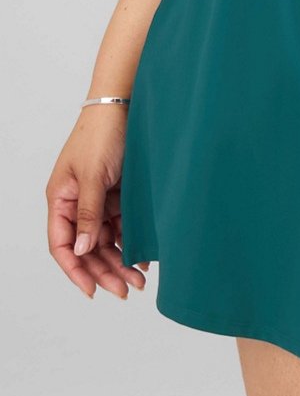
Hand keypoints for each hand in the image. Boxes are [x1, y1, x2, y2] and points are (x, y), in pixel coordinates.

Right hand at [45, 107, 149, 299]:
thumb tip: (81, 249)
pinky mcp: (117, 193)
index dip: (75, 270)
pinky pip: (121, 225)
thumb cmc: (102, 134)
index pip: (61, 244)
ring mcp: (97, 199)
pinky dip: (130, 242)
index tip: (93, 291)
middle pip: (86, 247)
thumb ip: (87, 214)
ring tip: (140, 281)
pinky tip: (143, 256)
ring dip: (120, 261)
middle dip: (104, 271)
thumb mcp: (93, 176)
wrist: (126, 104)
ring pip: (105, 240)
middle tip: (126, 291)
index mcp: (60, 199)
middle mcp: (76, 202)